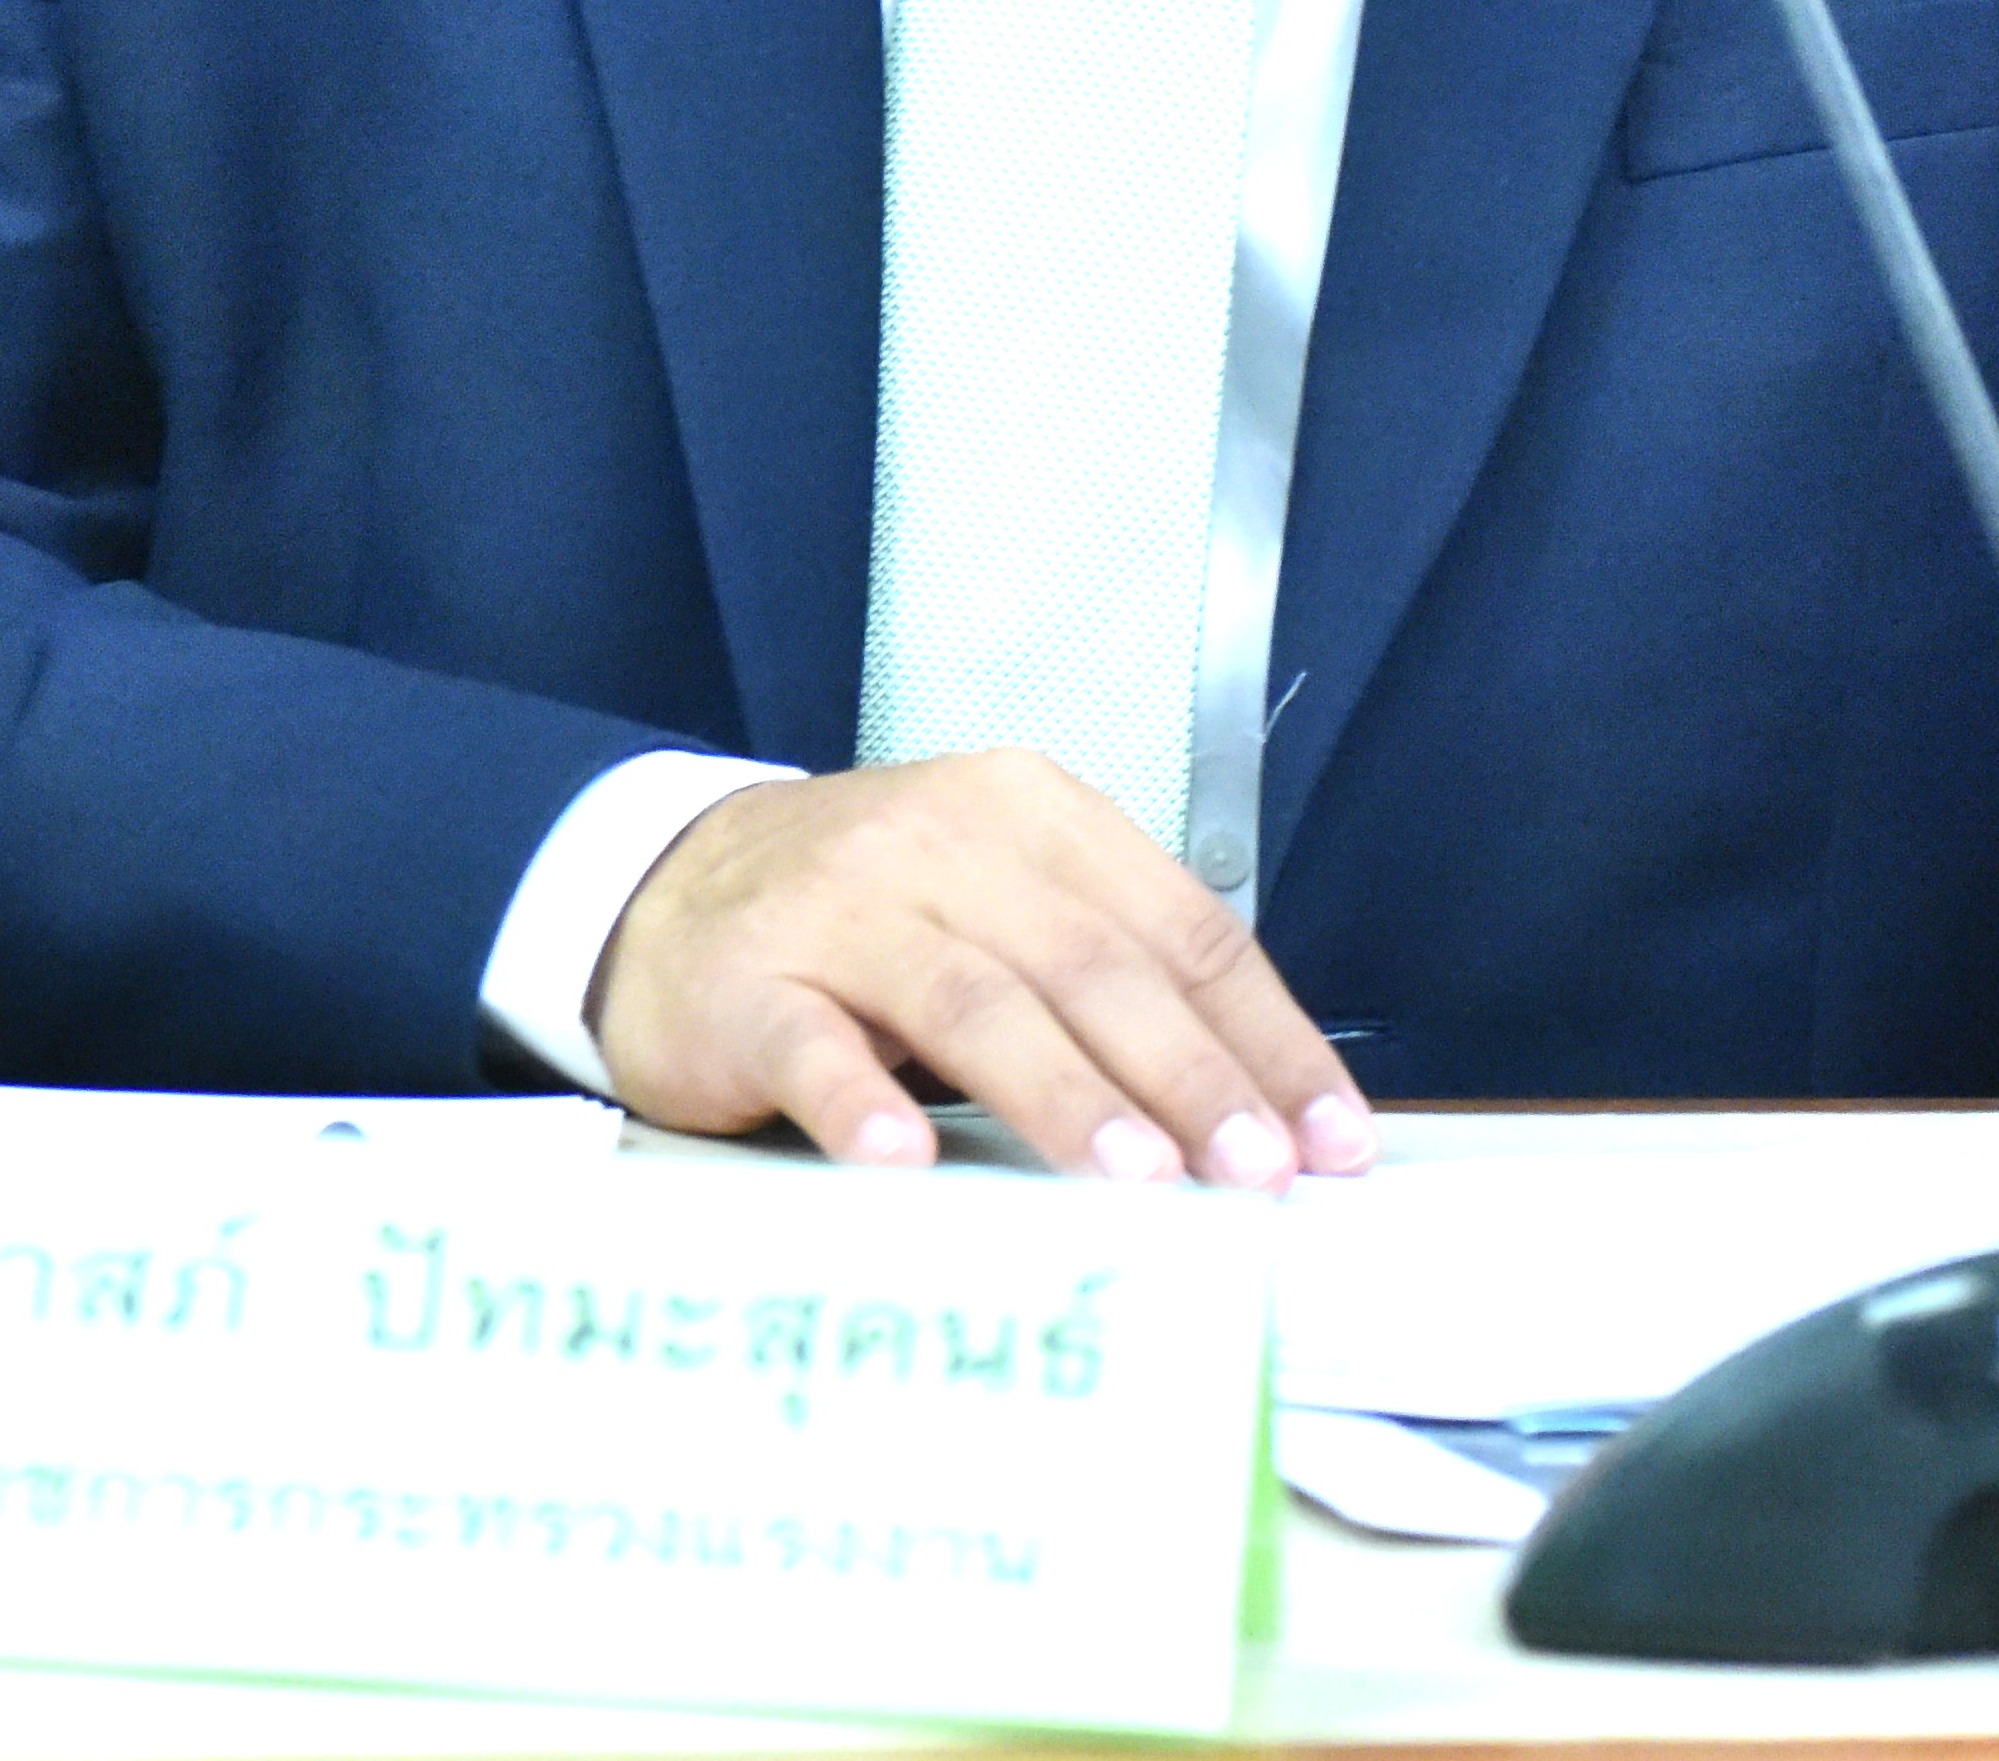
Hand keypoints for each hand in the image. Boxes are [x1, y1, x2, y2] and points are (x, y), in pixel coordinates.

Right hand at [590, 750, 1375, 1187]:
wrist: (668, 888)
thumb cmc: (872, 921)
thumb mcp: (1000, 908)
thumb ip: (1108, 981)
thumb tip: (1256, 1115)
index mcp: (1034, 816)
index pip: (1182, 929)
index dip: (1266, 1037)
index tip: (1331, 1139)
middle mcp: (945, 843)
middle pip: (1094, 965)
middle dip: (1191, 1078)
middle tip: (1258, 1176)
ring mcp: (841, 907)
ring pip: (976, 1002)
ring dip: (1067, 1096)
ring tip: (1139, 1182)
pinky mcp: (749, 981)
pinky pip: (815, 1046)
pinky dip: (864, 1105)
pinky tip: (908, 1164)